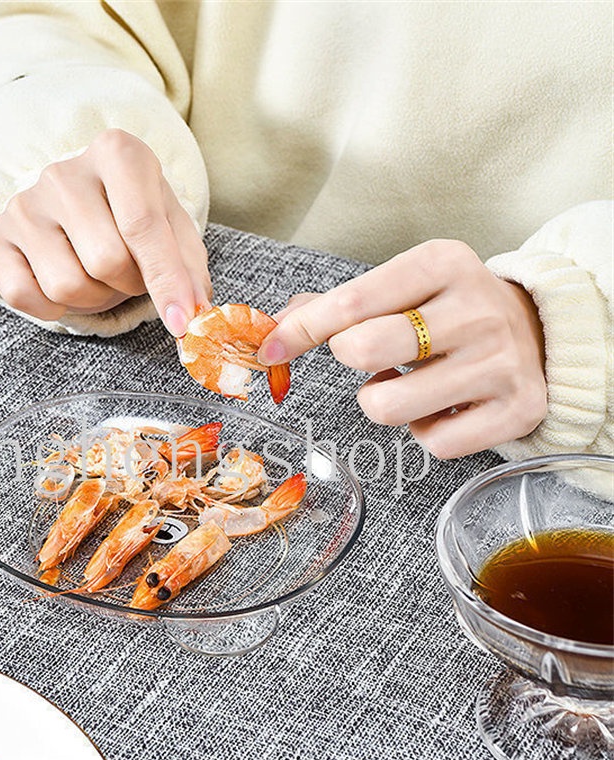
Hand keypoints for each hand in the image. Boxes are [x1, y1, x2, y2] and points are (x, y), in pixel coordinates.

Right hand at [0, 129, 210, 334]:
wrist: (77, 202)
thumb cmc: (133, 215)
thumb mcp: (172, 227)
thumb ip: (188, 268)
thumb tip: (194, 312)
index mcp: (116, 153)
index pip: (143, 225)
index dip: (166, 280)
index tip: (182, 321)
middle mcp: (63, 173)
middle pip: (106, 262)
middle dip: (127, 285)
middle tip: (128, 275)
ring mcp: (24, 204)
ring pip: (67, 285)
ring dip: (93, 298)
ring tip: (96, 276)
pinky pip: (25, 296)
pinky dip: (54, 308)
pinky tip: (62, 283)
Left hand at [258, 240, 547, 457]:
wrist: (542, 332)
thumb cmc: (451, 310)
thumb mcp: (407, 285)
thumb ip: (340, 304)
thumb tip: (273, 329)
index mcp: (443, 264)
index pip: (351, 302)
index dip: (300, 331)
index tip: (269, 350)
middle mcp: (477, 309)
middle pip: (364, 350)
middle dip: (350, 359)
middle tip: (370, 356)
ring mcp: (501, 362)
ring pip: (388, 407)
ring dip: (381, 400)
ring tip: (406, 381)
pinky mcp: (518, 410)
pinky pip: (433, 443)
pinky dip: (424, 431)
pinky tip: (441, 406)